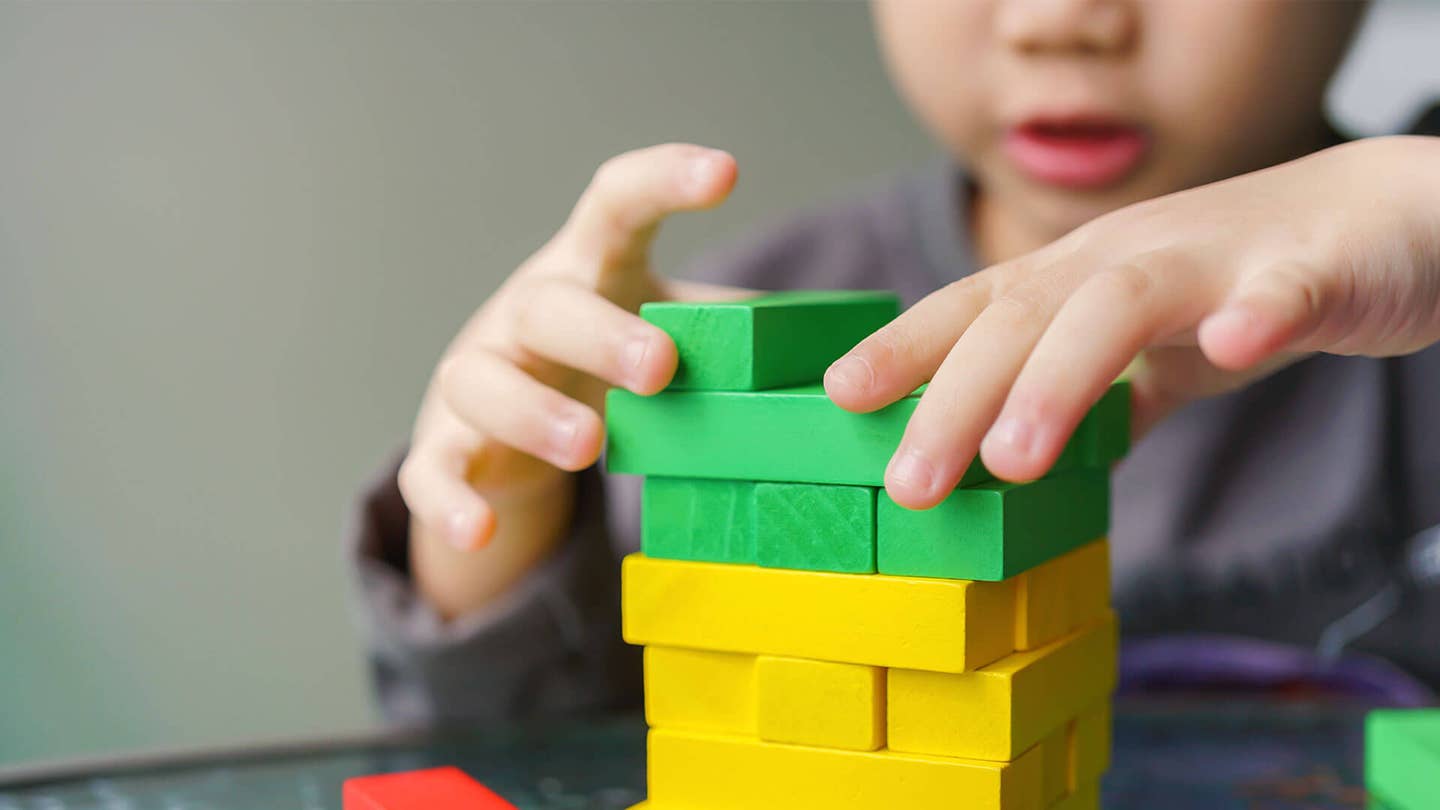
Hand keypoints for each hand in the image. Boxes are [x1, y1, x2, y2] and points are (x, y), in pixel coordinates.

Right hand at [401, 144, 743, 617]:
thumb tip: (860, 346)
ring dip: (534, 412)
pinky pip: (433, 471)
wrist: (498, 415)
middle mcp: (524, 312)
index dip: (664, 181)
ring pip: (484, 383)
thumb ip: (735, 327)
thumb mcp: (665, 327)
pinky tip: (476, 529)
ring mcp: (476, 377)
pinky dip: (449, 502)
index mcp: (590, 269)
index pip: (616, 204)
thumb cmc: (600, 357)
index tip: (726, 173)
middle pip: (550, 306)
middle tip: (662, 366)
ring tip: (589, 443)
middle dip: (603, 334)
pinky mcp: (445, 447)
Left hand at [825, 136, 1439, 509]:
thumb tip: (1035, 462)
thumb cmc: (1249, 282)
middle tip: (909, 487)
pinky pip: (1282, 289)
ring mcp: (1217, 260)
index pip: (974, 309)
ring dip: (1059, 379)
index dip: (904, 348)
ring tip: (1012, 461)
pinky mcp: (1312, 270)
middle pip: (1023, 315)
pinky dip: (1254, 313)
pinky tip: (1228, 345)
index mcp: (1083, 277)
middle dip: (956, 398)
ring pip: (1121, 304)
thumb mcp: (1151, 350)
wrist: (1389, 221)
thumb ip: (1096, 398)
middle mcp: (1129, 257)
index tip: (839, 401)